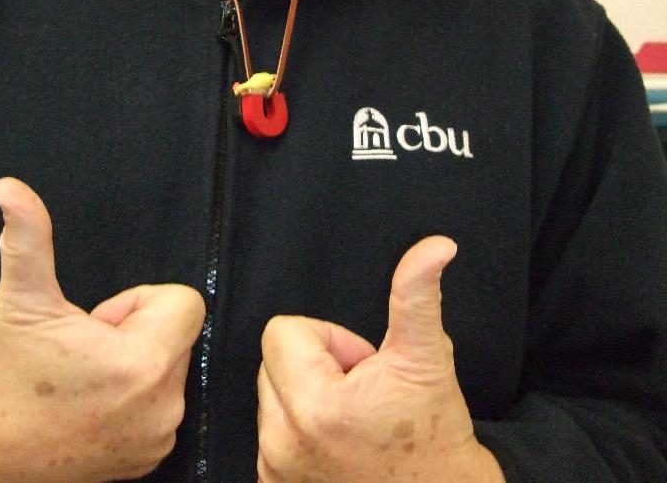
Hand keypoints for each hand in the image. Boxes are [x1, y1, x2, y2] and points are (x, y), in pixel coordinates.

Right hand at [0, 177, 205, 482]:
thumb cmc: (2, 378)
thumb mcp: (20, 299)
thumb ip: (27, 237)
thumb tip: (11, 188)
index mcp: (144, 363)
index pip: (184, 302)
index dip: (136, 303)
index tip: (95, 322)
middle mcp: (163, 407)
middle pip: (176, 334)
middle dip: (133, 332)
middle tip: (82, 352)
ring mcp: (156, 439)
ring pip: (168, 368)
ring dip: (132, 364)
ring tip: (81, 380)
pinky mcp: (147, 461)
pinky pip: (159, 405)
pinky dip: (132, 400)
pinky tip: (87, 406)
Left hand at [257, 237, 503, 482]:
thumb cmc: (435, 436)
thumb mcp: (428, 357)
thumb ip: (417, 294)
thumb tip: (435, 246)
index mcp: (314, 406)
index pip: (282, 332)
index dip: (330, 339)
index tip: (363, 366)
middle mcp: (283, 443)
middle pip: (273, 362)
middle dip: (317, 366)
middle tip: (362, 392)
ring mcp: (276, 470)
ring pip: (271, 397)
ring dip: (307, 397)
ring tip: (353, 419)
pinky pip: (271, 433)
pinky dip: (299, 430)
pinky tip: (339, 443)